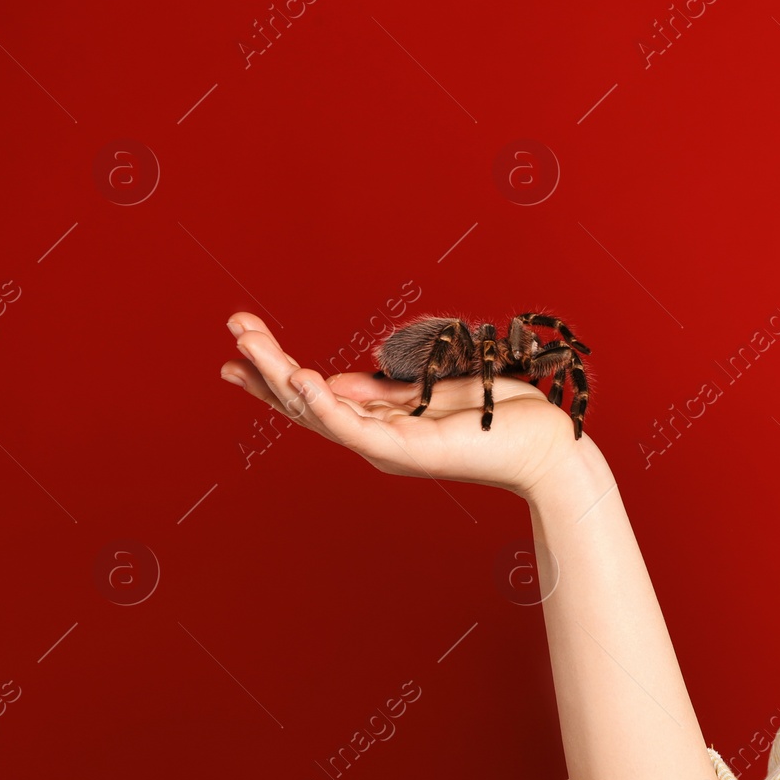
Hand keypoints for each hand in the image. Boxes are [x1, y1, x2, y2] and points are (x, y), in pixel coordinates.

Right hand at [219, 312, 595, 496]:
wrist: (546, 445)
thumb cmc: (499, 414)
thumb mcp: (428, 389)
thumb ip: (382, 389)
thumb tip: (332, 380)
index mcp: (378, 422)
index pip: (313, 396)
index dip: (273, 372)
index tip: (239, 343)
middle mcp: (374, 438)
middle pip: (303, 403)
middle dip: (264, 366)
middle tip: (233, 329)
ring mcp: (386, 446)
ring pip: (318, 412)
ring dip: (279, 377)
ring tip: (249, 345)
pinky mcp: (406, 450)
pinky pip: (354, 427)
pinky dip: (323, 404)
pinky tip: (299, 378)